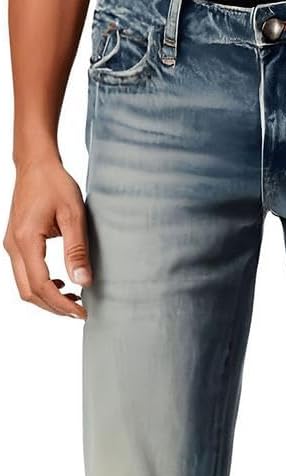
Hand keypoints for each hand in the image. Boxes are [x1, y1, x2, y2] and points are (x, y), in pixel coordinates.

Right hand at [3, 154, 92, 318]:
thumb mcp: (74, 215)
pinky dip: (42, 286)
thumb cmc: (54, 183)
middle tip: (79, 311)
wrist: (36, 164)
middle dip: (54, 307)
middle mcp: (13, 246)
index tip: (81, 312)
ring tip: (73, 299)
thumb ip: (77, 250)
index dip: (62, 304)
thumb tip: (83, 282)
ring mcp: (12, 245)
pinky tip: (61, 283)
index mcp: (26, 240)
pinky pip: (24, 274)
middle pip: (29, 292)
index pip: (42, 285)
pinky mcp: (16, 244)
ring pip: (25, 286)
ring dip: (48, 298)